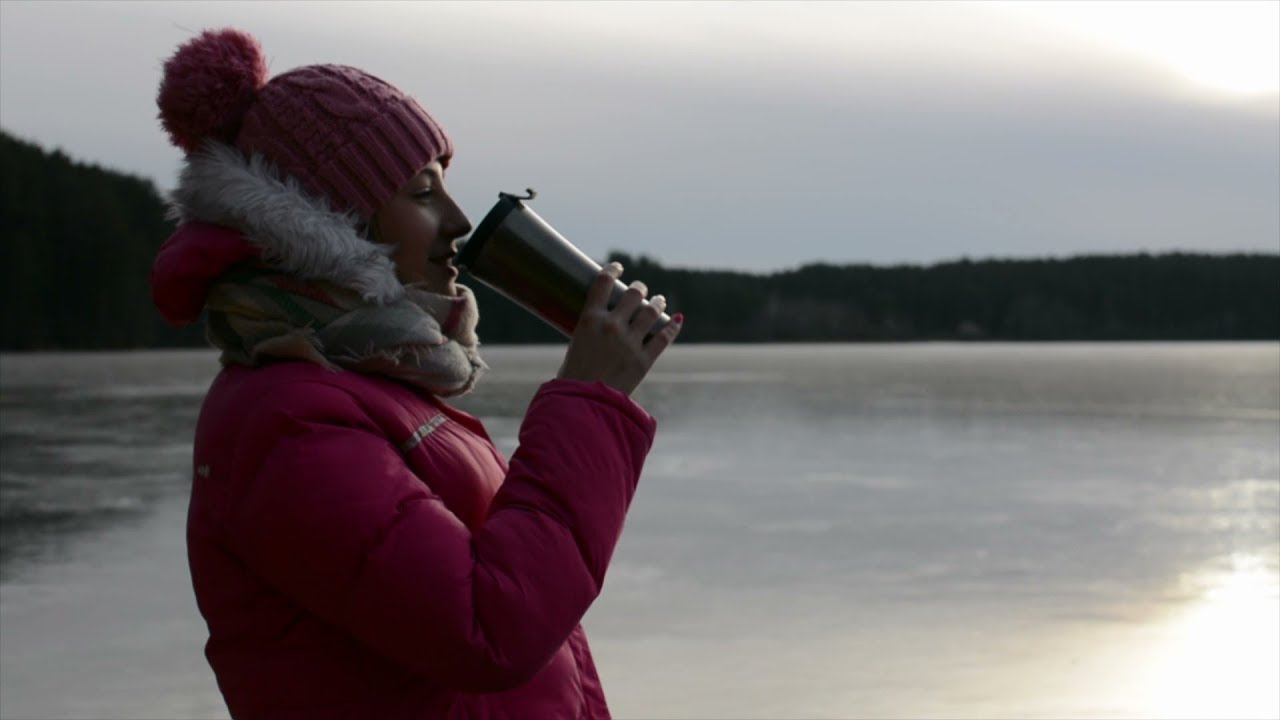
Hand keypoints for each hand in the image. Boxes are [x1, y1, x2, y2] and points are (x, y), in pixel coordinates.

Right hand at [555, 261, 683, 396]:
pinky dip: (672, 328)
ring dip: (657, 303)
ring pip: (651, 312)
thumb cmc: (572, 380)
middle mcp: (612, 326)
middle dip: (639, 289)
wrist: (583, 405)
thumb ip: (590, 334)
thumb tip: (599, 330)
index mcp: (590, 320)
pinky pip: (663, 338)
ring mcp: (630, 342)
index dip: (612, 270)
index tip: (618, 267)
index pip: (603, 283)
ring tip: (659, 301)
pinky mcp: (644, 360)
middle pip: (633, 295)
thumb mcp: (575, 347)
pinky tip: (676, 321)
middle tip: (641, 289)